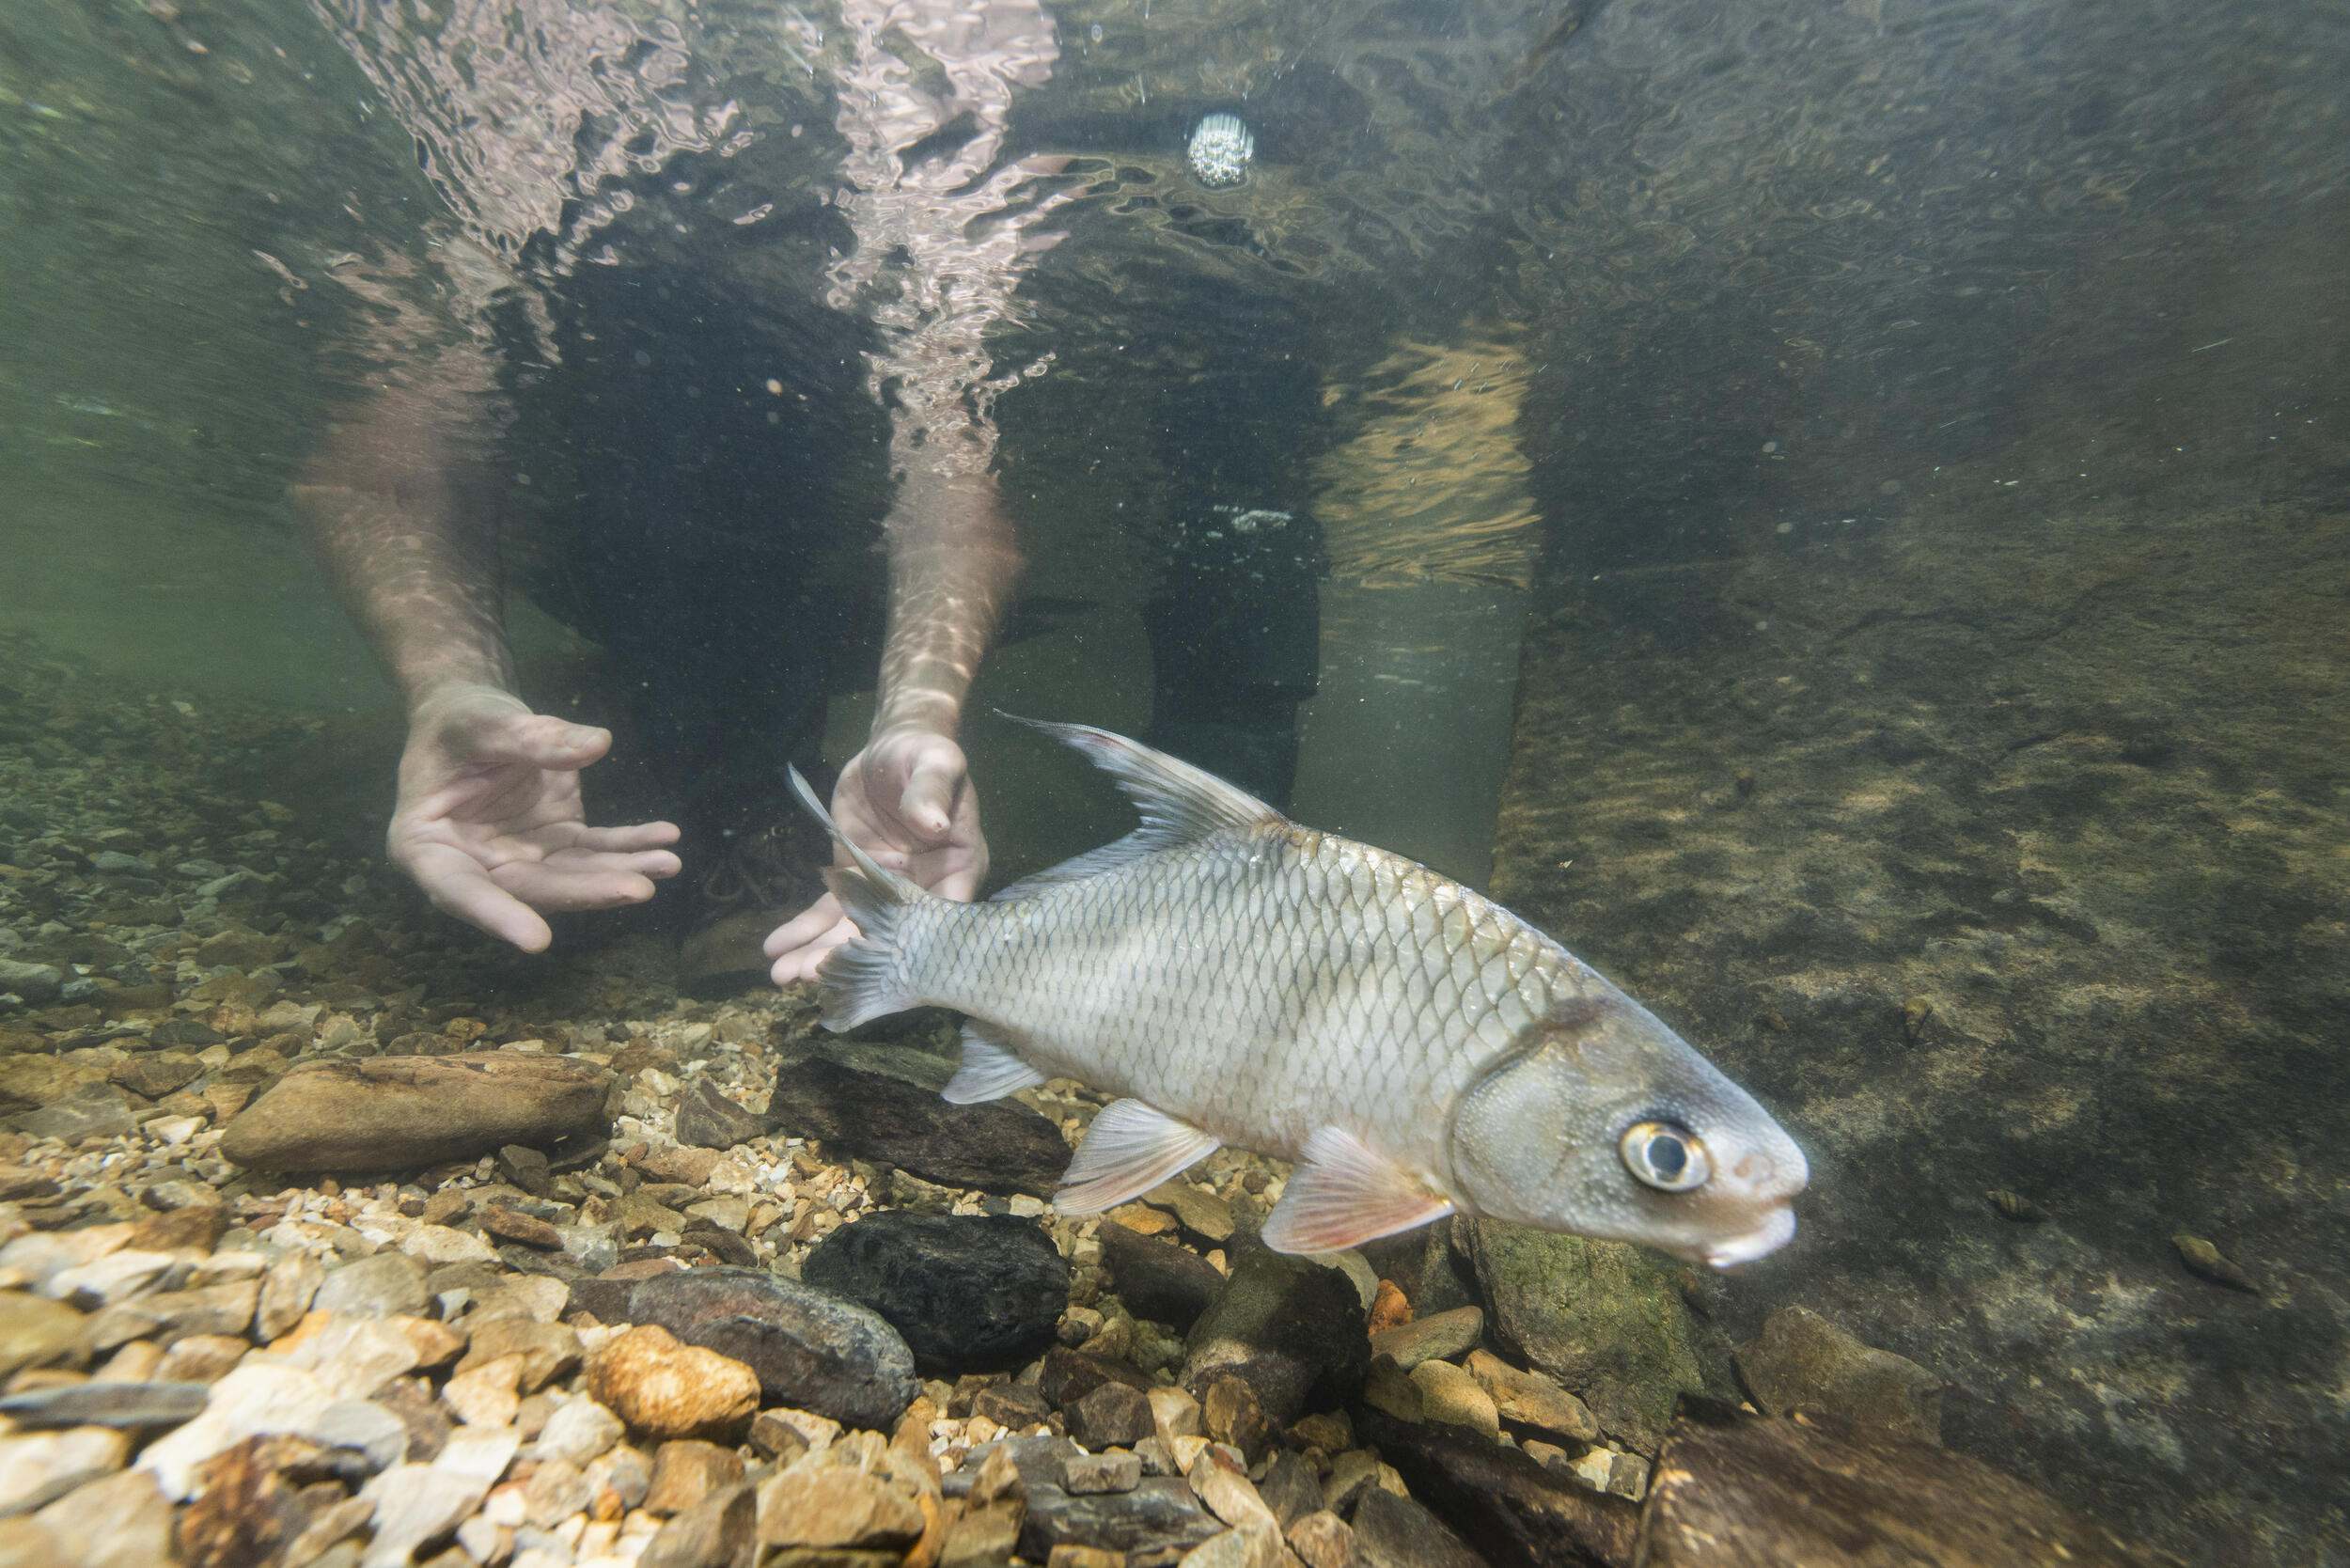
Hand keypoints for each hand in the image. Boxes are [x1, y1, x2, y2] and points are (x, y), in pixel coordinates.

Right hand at [388, 683, 680, 950]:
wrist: (471, 716)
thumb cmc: (458, 722)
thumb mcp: (483, 721)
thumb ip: (531, 738)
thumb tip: (596, 745)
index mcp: (426, 846)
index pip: (458, 891)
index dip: (496, 916)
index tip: (538, 941)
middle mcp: (474, 864)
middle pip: (530, 889)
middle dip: (585, 891)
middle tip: (637, 888)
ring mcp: (520, 858)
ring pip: (572, 876)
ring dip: (620, 873)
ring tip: (667, 863)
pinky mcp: (556, 842)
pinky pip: (596, 850)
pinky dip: (631, 845)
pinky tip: (665, 839)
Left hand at [766, 724, 986, 984]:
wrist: (895, 745)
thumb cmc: (925, 754)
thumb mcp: (936, 764)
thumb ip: (932, 792)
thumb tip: (932, 822)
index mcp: (959, 867)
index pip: (942, 920)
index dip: (913, 950)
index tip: (880, 969)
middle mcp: (924, 890)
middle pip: (890, 938)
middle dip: (849, 961)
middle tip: (809, 978)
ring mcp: (886, 891)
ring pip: (854, 931)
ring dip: (818, 954)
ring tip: (782, 975)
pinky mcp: (854, 880)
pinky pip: (830, 909)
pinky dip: (803, 928)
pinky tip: (776, 947)